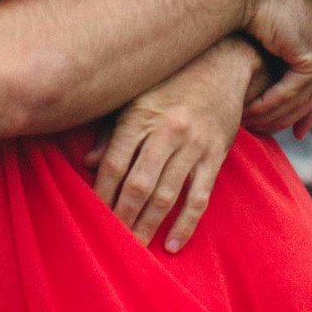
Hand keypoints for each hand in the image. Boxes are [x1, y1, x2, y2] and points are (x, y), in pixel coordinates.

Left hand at [94, 40, 262, 251]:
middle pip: (138, 184)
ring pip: (167, 195)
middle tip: (109, 243)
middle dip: (122, 218)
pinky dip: (186, 224)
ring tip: (135, 248)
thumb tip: (89, 163)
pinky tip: (173, 244)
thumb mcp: (135, 95)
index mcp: (140, 115)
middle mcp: (167, 131)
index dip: (101, 194)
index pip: (115, 164)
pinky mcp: (216, 155)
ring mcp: (194, 145)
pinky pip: (199, 197)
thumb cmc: (171, 80)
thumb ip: (111, 130)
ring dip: (148, 226)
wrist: (222, 63)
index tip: (91, 217)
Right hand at [235, 0, 311, 138]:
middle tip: (270, 132)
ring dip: (276, 113)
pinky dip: (271, 104)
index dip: (310, 110)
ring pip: (304, 95)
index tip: (297, 132)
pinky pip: (293, 91)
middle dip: (292, 116)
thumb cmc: (259, 9)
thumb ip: (295, 58)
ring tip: (254, 123)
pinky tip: (253, 111)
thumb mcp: (284, 36)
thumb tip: (297, 84)